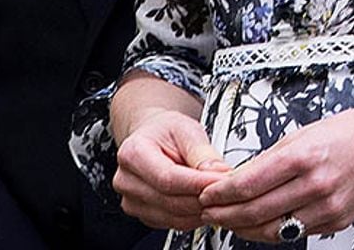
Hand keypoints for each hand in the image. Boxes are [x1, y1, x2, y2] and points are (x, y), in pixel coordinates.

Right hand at [114, 108, 230, 229]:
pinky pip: (176, 225)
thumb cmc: (166, 132)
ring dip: (201, 210)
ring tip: (215, 194)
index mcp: (133, 153)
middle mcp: (127, 180)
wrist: (153, 138)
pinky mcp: (145, 216)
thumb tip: (220, 173)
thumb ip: (201, 151)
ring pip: (176, 218)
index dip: (199, 183)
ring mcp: (133, 201)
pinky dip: (194, 217)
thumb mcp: (185, 129)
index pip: (168, 178)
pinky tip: (201, 201)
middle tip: (227, 189)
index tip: (223, 181)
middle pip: (173, 202)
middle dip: (205, 198)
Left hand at [198, 106, 353, 240]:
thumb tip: (240, 177)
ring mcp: (328, 207)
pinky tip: (259, 225)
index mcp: (299, 157)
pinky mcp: (338, 222)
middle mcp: (314, 185)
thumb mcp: (298, 136)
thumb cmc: (343, 134)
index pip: (248, 183)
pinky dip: (274, 231)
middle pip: (258, 210)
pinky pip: (298, 232)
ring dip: (246, 228)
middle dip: (227, 214)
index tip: (206, 193)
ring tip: (227, 222)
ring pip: (276, 228)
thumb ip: (269, 159)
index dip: (222, 193)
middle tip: (208, 211)